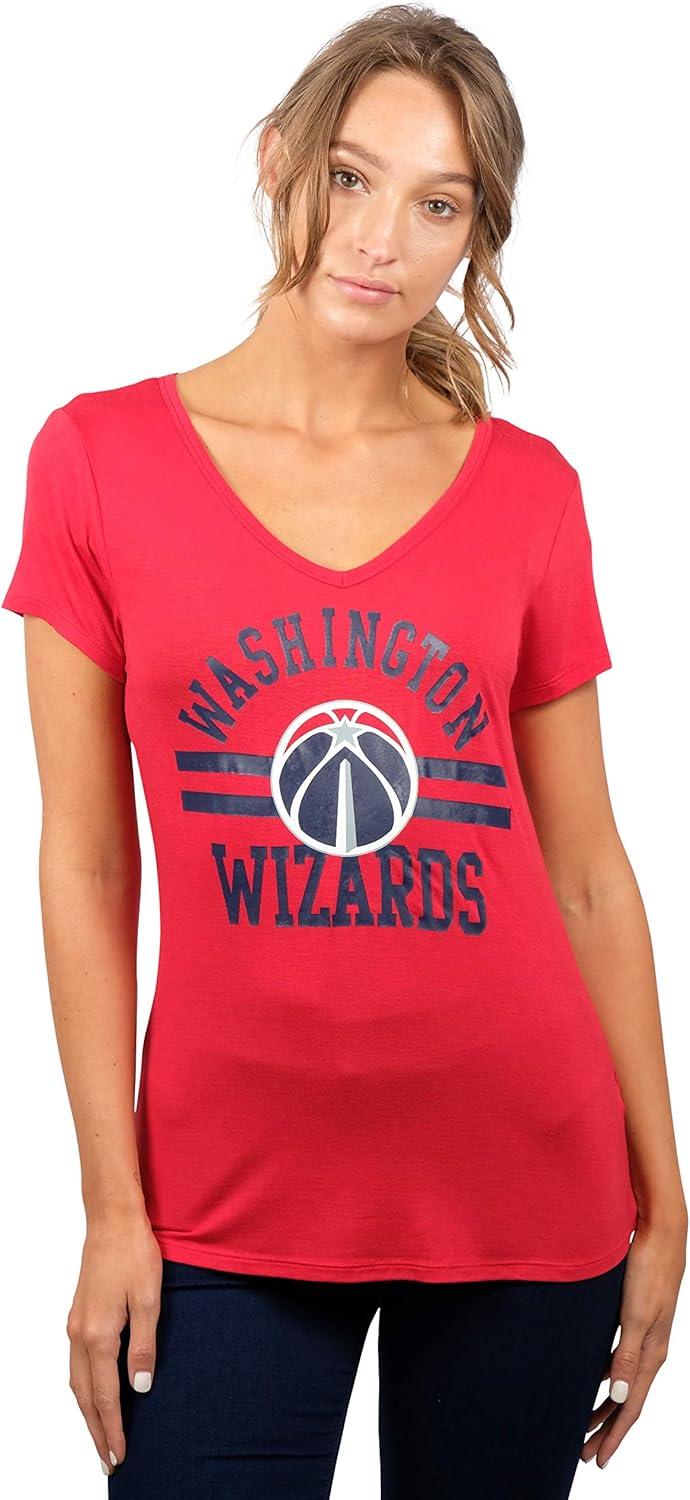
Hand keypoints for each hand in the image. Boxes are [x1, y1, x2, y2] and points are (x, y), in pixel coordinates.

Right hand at [66, 1208, 161, 1476]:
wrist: (112, 1220)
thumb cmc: (134, 1253)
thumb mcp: (149, 1299)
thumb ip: (144, 1345)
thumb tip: (140, 1387)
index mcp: (98, 1335)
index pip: (104, 1396)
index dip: (112, 1428)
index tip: (119, 1455)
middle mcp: (79, 1334)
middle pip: (83, 1396)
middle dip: (95, 1430)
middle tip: (108, 1460)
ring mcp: (74, 1325)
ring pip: (76, 1381)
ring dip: (87, 1412)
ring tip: (101, 1435)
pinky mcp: (77, 1316)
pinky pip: (76, 1364)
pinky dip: (84, 1388)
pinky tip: (94, 1393)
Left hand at [581, 1213, 686, 1468]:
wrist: (661, 1231)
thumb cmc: (648, 1269)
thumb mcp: (635, 1315)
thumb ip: (626, 1356)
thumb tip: (616, 1398)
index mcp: (652, 1354)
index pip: (630, 1407)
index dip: (613, 1435)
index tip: (597, 1460)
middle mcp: (650, 1349)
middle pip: (626, 1400)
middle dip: (606, 1428)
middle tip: (584, 1453)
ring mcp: (644, 1332)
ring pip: (622, 1380)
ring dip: (604, 1404)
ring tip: (584, 1423)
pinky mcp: (636, 1316)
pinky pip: (619, 1358)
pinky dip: (604, 1375)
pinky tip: (590, 1376)